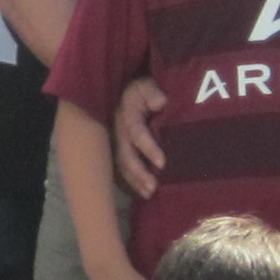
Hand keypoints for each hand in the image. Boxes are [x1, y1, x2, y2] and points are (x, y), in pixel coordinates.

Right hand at [109, 77, 169, 199]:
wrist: (129, 89)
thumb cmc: (143, 88)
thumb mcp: (148, 85)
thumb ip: (153, 92)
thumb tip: (161, 102)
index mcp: (126, 113)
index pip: (136, 132)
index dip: (148, 148)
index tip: (162, 163)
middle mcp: (118, 130)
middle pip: (125, 154)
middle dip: (138, 172)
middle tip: (153, 187)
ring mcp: (117, 140)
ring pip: (122, 164)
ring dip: (134, 180)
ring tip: (149, 193)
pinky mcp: (119, 148)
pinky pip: (121, 167)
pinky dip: (130, 181)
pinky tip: (141, 192)